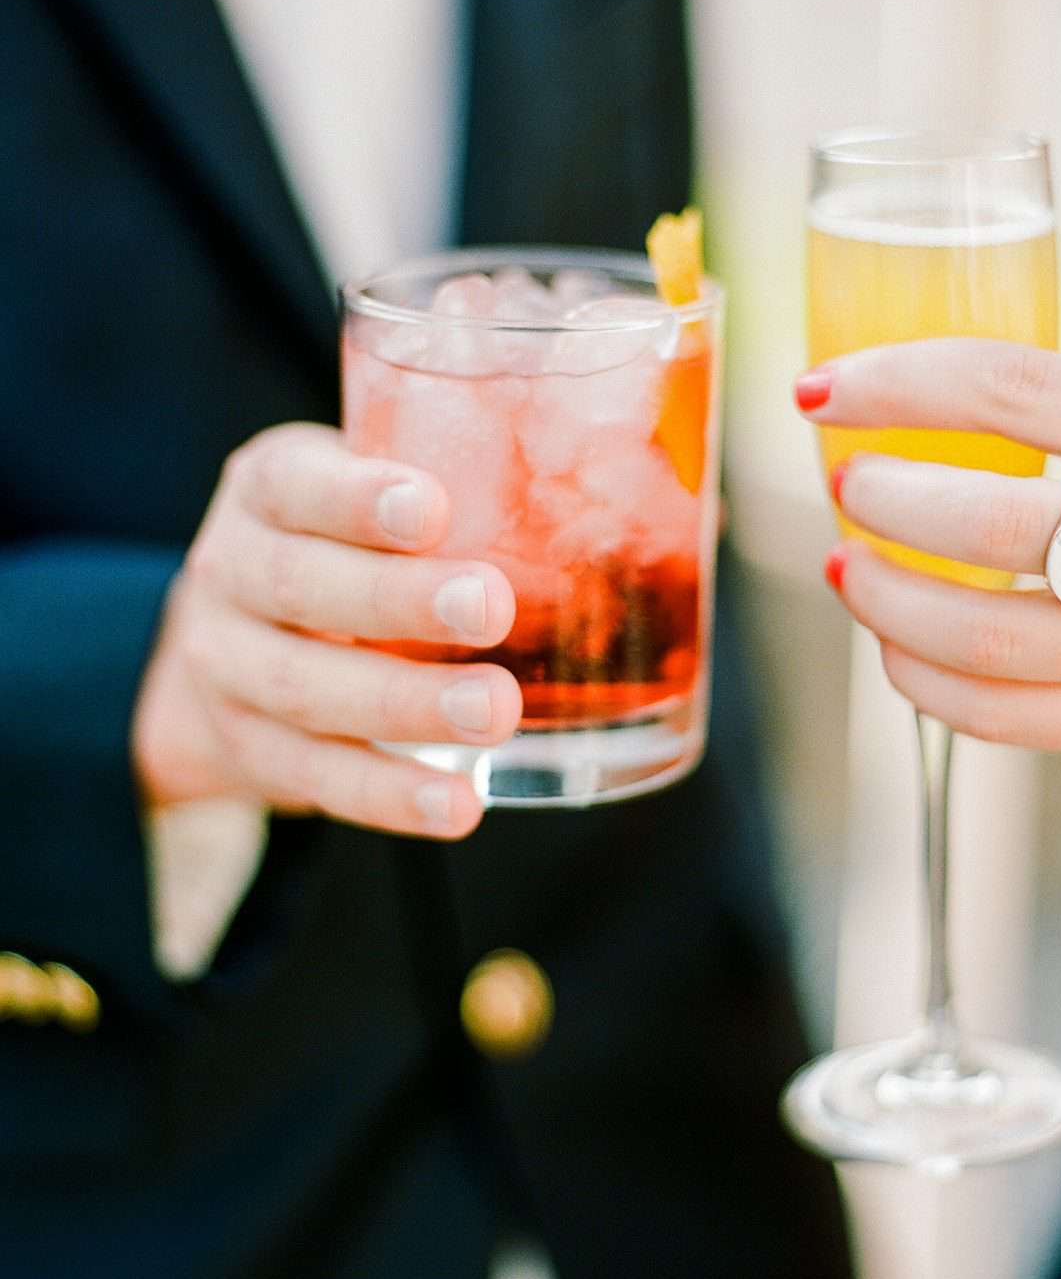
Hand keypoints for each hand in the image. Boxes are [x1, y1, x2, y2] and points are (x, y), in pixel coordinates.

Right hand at [132, 424, 520, 838]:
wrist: (225, 640)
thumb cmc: (340, 541)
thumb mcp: (362, 487)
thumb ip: (446, 474)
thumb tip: (616, 474)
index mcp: (266, 489)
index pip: (295, 484)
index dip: (357, 497)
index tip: (434, 509)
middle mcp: (230, 571)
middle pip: (299, 587)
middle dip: (397, 601)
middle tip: (492, 608)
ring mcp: (228, 668)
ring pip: (306, 690)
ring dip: (407, 704)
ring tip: (497, 712)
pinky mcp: (249, 750)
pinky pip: (317, 777)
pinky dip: (390, 794)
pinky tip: (460, 804)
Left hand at [797, 339, 1060, 789]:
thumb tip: (905, 408)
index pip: (1021, 390)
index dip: (903, 384)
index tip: (823, 386)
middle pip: (997, 528)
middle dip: (888, 502)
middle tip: (842, 483)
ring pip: (990, 641)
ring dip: (888, 604)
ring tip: (845, 567)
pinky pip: (1008, 717)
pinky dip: (926, 684)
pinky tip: (894, 648)